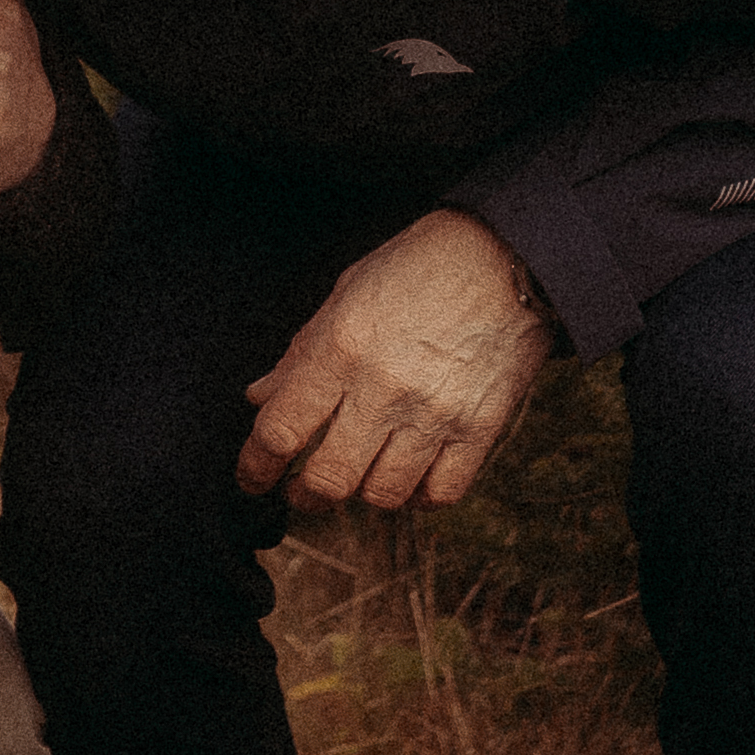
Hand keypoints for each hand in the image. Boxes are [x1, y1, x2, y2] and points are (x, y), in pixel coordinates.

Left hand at [236, 209, 551, 511]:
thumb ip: (300, 354)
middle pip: (329, 478)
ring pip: (384, 495)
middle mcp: (384, 389)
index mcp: (340, 350)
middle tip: (301, 492)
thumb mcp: (343, 296)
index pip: (280, 431)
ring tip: (358, 477)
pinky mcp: (478, 430)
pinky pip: (440, 493)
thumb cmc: (415, 270)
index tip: (253, 476)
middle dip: (305, 496)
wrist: (501, 258)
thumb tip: (261, 398)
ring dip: (362, 494)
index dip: (256, 465)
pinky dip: (418, 496)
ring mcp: (434, 414)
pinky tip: (409, 476)